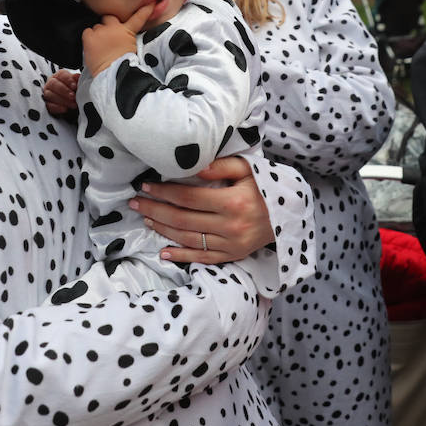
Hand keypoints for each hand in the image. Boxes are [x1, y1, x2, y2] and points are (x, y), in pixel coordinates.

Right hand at [43, 69, 79, 116]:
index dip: (68, 80)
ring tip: (73, 104)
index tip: (75, 86)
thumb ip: (77, 80)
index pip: (61, 74)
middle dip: (64, 90)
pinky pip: (49, 106)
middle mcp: (51, 83)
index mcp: (59, 76)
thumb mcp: (77, 85)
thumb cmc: (74, 91)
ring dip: (63, 100)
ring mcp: (47, 94)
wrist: (72, 103)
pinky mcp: (46, 104)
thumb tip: (77, 76)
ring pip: (50, 95)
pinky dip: (57, 108)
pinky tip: (65, 109)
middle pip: (53, 84)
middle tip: (73, 96)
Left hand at [81, 4, 152, 75]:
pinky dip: (88, 39)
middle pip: (108, 17)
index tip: (150, 3)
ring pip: (96, 27)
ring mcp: (101, 31)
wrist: (113, 73)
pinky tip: (92, 48)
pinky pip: (87, 32)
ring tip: (100, 48)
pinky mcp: (89, 36)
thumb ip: (126, 40)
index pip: (138, 17)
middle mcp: (114, 28)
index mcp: (127, 32)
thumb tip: (121, 40)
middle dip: (108, 24)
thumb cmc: (122, 65)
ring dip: (97, 35)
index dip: (145, 10)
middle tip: (107, 36)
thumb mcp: (131, 50)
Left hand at [129, 156, 273, 263]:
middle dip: (155, 209)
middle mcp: (231, 226)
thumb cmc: (264, 187)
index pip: (189, 197)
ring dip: (162, 230)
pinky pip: (202, 258)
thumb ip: (220, 166)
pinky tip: (163, 253)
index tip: (146, 185)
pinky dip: (182, 257)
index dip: (164, 191)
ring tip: (145, 219)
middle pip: (183, 219)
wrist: (290, 214)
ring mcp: (231, 244)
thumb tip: (192, 167)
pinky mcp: (232, 256)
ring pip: (188, 239)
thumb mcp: (248, 169)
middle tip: (135, 202)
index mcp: (233, 202)